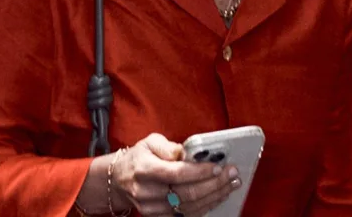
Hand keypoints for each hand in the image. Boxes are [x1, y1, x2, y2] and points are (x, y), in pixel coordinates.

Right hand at [113, 133, 241, 215]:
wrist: (119, 180)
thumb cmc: (139, 158)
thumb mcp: (149, 142)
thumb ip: (168, 146)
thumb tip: (187, 153)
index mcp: (145, 169)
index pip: (177, 173)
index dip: (200, 172)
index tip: (218, 167)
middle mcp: (147, 191)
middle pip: (186, 193)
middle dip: (214, 185)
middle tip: (232, 174)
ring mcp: (152, 208)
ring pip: (189, 207)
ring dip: (214, 196)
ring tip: (231, 185)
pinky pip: (186, 215)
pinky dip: (205, 206)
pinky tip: (218, 196)